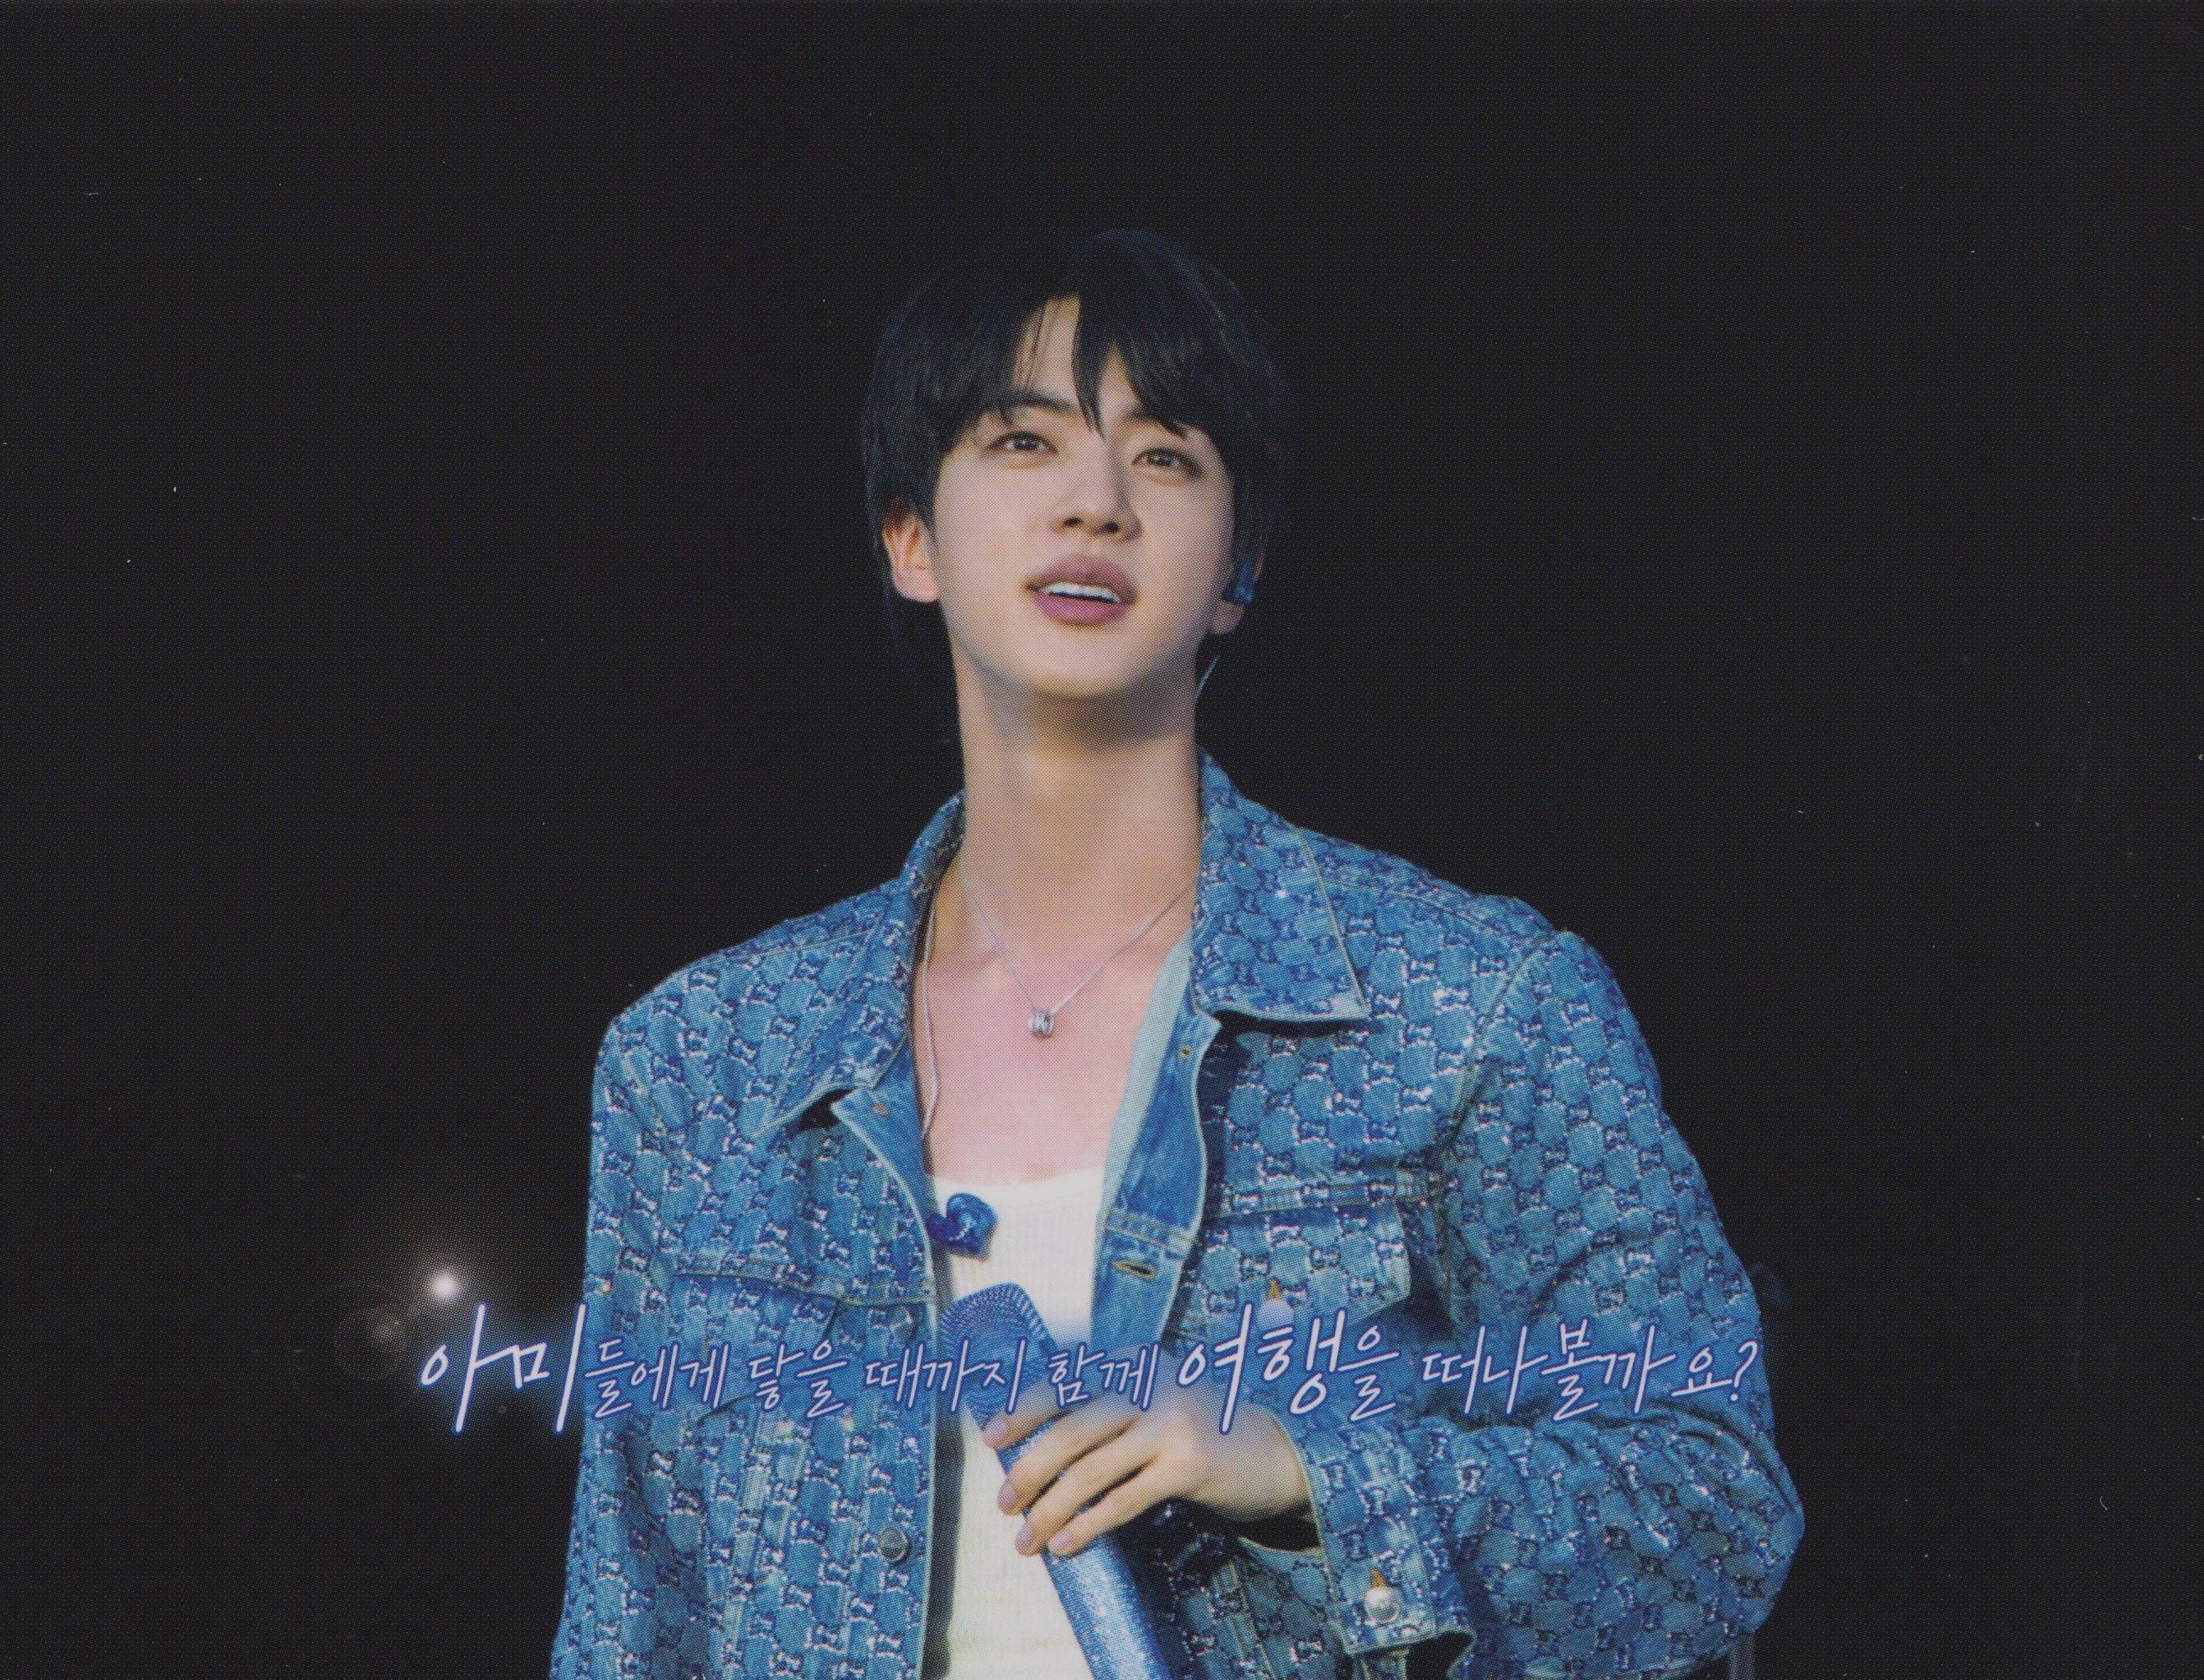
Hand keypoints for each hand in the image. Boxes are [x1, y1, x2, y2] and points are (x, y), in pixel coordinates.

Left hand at [983, 1380, 1312, 1558]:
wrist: (1280, 1450)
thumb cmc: (1203, 1431)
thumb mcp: (1157, 1401)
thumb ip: (1110, 1411)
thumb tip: (1037, 1450)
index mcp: (1136, 1362)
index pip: (1066, 1378)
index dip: (1024, 1407)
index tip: (991, 1437)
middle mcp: (1150, 1383)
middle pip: (1070, 1427)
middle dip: (1029, 1469)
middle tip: (1004, 1503)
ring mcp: (1171, 1422)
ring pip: (1091, 1468)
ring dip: (1050, 1508)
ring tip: (1027, 1540)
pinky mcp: (1188, 1464)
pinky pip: (1123, 1499)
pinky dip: (1088, 1524)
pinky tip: (1067, 1543)